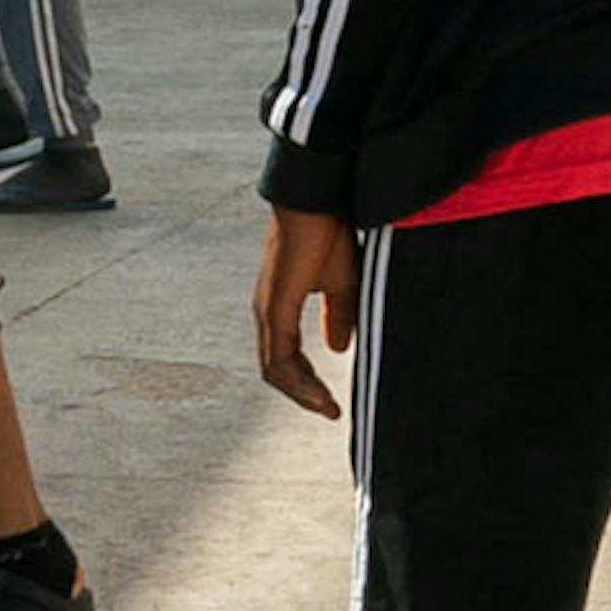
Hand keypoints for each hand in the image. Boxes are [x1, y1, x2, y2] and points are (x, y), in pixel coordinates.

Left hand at [249, 207, 362, 420]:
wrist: (318, 199)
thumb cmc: (328, 231)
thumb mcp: (342, 283)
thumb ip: (339, 316)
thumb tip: (338, 347)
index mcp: (280, 307)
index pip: (285, 357)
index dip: (306, 382)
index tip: (331, 401)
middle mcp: (268, 312)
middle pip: (276, 369)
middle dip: (303, 394)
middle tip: (329, 411)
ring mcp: (267, 310)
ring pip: (275, 367)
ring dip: (301, 392)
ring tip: (326, 407)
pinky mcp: (274, 306)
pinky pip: (279, 355)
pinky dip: (297, 379)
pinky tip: (317, 392)